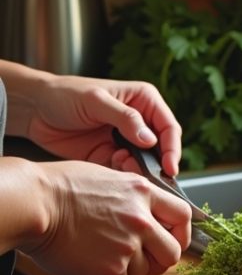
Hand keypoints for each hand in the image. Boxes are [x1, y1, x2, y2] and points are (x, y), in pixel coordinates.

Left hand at [6, 67, 181, 176]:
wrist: (35, 109)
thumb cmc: (65, 94)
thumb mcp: (96, 101)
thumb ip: (126, 118)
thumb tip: (150, 139)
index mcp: (143, 100)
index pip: (168, 127)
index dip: (172, 148)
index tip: (170, 167)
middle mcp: (139, 121)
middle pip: (161, 148)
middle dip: (158, 165)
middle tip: (152, 180)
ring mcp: (125, 141)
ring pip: (144, 163)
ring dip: (139, 172)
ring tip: (126, 173)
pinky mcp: (110, 156)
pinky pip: (125, 171)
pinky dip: (123, 177)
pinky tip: (115, 176)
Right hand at [19, 160, 191, 274]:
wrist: (35, 204)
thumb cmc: (62, 188)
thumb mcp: (109, 178)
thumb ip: (135, 197)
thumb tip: (152, 215)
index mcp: (143, 192)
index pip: (183, 216)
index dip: (182, 232)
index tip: (173, 239)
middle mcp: (141, 220)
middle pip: (172, 253)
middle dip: (160, 260)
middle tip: (143, 259)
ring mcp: (127, 246)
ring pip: (143, 271)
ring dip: (127, 268)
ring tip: (101, 252)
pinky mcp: (110, 269)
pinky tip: (90, 261)